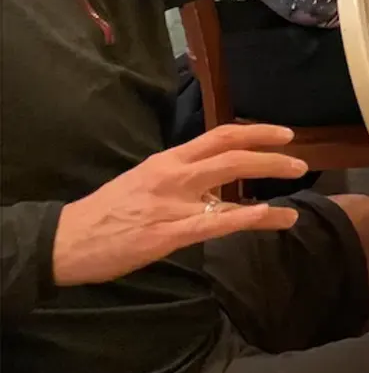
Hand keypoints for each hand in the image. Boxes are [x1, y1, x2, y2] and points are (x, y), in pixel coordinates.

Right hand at [52, 124, 307, 286]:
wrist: (66, 240)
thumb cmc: (108, 212)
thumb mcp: (145, 181)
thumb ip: (182, 178)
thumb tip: (217, 182)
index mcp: (168, 160)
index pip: (219, 136)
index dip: (256, 132)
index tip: (284, 134)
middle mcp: (173, 175)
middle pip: (231, 156)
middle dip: (270, 158)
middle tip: (300, 163)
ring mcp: (171, 204)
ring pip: (228, 187)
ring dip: (267, 188)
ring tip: (296, 196)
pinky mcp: (167, 233)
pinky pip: (214, 223)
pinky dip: (245, 217)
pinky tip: (267, 214)